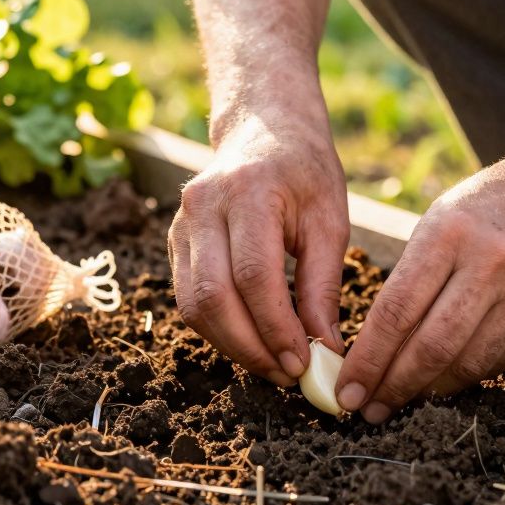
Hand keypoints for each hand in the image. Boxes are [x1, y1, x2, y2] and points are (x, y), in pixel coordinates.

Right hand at [168, 111, 348, 386]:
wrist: (262, 128)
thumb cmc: (304, 172)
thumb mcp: (329, 220)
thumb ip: (323, 285)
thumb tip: (325, 350)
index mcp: (248, 192)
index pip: (253, 275)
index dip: (275, 328)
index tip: (304, 362)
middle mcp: (204, 206)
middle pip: (213, 296)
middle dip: (250, 347)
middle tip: (287, 375)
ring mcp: (181, 223)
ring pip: (193, 305)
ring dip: (232, 346)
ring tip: (273, 365)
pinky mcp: (174, 241)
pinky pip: (188, 298)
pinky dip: (219, 329)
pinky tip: (252, 341)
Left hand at [334, 154, 504, 422]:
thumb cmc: (485, 206)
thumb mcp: (437, 222)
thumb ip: (410, 280)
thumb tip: (374, 347)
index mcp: (449, 234)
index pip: (398, 311)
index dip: (369, 359)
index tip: (348, 390)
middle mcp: (491, 263)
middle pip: (432, 346)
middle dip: (394, 386)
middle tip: (369, 410)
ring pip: (467, 363)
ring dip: (428, 391)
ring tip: (401, 401)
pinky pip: (498, 359)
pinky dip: (465, 375)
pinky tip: (442, 381)